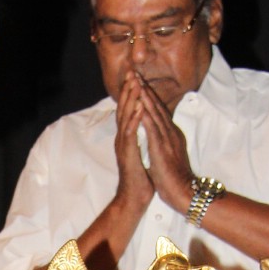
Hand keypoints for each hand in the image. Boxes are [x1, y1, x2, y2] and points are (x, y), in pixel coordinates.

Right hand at [113, 71, 153, 215]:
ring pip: (126, 117)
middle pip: (124, 109)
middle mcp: (123, 138)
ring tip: (135, 83)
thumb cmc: (140, 177)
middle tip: (131, 72)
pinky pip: (131, 133)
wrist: (134, 197)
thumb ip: (141, 138)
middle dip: (128, 90)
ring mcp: (124, 146)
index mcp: (127, 137)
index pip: (128, 110)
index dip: (131, 93)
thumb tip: (145, 127)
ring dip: (131, 100)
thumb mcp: (142, 152)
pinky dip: (135, 118)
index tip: (135, 76)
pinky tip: (140, 107)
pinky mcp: (128, 154)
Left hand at [135, 76, 194, 213]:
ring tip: (136, 82)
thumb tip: (160, 136)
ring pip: (155, 113)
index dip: (148, 96)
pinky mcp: (162, 147)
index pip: (158, 111)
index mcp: (170, 134)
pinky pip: (153, 128)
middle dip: (145, 89)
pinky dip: (146, 114)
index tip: (139, 82)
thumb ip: (165, 143)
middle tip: (136, 73)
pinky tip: (140, 104)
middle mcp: (170, 132)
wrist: (183, 192)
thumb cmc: (174, 178)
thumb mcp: (169, 155)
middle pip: (157, 106)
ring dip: (145, 97)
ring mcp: (167, 139)